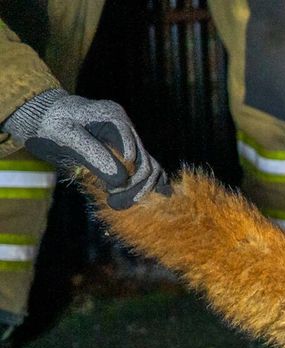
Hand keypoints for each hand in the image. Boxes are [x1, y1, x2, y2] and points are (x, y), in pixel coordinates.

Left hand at [2, 89, 170, 208]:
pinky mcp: (126, 151)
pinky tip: (153, 198)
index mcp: (115, 117)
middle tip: (115, 204)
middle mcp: (127, 128)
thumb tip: (120, 180)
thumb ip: (93, 156)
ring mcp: (129, 139)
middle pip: (146, 163)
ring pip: (150, 168)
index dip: (127, 178)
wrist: (42, 116)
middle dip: (135, 188)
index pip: (134, 154)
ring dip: (142, 190)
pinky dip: (150, 184)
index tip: (109, 192)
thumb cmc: (50, 124)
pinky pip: (146, 168)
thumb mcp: (66, 137)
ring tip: (120, 205)